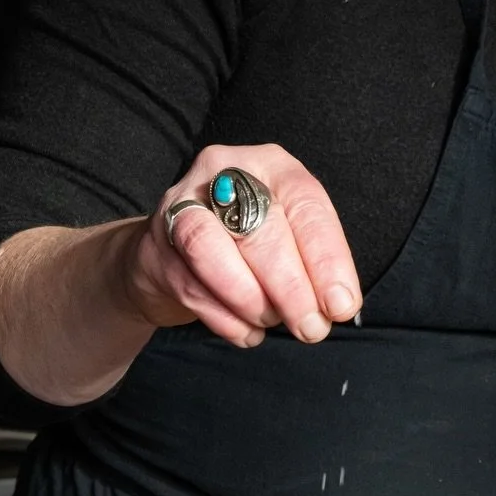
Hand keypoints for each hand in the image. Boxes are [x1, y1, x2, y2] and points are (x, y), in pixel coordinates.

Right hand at [122, 144, 361, 348]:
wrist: (176, 251)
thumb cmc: (249, 241)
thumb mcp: (289, 233)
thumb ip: (312, 262)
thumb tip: (338, 305)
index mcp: (271, 164)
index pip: (305, 205)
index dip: (326, 259)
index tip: (341, 304)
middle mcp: (223, 172)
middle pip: (260, 229)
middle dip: (291, 288)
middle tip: (312, 328)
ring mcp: (180, 205)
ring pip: (211, 250)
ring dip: (250, 300)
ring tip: (272, 323)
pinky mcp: (154, 245)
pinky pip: (189, 285)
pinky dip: (224, 318)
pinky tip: (247, 332)